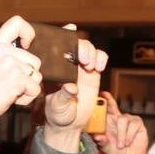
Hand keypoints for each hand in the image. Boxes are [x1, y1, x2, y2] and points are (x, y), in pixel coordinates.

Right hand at [0, 16, 40, 134]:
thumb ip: (2, 55)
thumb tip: (22, 51)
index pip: (17, 22)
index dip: (29, 32)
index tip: (27, 45)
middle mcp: (3, 51)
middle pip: (35, 61)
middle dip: (27, 77)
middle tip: (8, 86)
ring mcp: (11, 64)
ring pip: (37, 76)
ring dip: (26, 89)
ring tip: (7, 93)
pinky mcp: (18, 79)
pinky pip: (35, 90)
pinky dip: (26, 99)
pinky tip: (10, 100)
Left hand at [42, 35, 107, 151]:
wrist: (71, 124)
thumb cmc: (57, 114)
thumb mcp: (56, 107)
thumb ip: (63, 96)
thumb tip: (72, 88)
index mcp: (53, 68)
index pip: (55, 46)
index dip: (62, 35)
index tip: (70, 30)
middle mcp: (66, 64)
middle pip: (75, 44)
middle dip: (81, 47)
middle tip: (84, 59)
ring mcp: (80, 67)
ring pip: (88, 49)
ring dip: (91, 52)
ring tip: (91, 65)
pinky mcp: (92, 73)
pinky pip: (99, 58)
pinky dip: (101, 58)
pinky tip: (100, 67)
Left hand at [93, 93, 148, 153]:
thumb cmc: (116, 151)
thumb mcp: (107, 147)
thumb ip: (102, 142)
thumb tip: (97, 137)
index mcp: (109, 122)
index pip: (106, 108)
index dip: (105, 100)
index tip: (102, 94)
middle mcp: (118, 119)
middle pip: (114, 108)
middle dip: (110, 103)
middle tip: (105, 100)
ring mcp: (128, 120)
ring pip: (122, 120)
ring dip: (121, 135)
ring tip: (121, 145)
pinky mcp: (137, 123)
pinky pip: (132, 125)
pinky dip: (129, 135)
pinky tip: (128, 142)